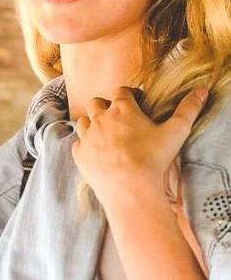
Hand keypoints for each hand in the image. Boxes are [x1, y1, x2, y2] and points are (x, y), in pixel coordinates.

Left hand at [72, 85, 208, 204]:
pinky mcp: (79, 154)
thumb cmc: (154, 158)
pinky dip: (86, 146)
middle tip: (119, 119)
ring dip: (92, 124)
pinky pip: (78, 144)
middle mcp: (100, 119)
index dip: (130, 95)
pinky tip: (97, 152)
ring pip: (83, 121)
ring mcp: (87, 136)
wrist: (130, 189)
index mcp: (122, 109)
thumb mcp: (176, 131)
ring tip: (106, 135)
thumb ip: (188, 109)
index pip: (122, 91)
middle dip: (106, 107)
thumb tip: (201, 91)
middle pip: (96, 102)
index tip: (137, 103)